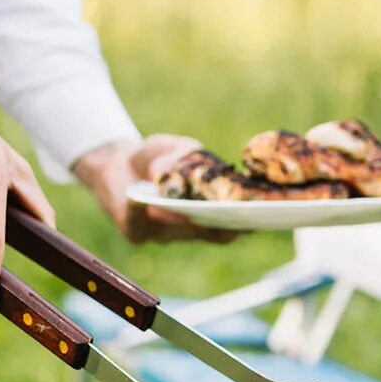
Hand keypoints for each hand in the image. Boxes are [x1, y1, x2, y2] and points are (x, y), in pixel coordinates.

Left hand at [73, 135, 237, 244]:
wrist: (119, 162)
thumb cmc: (159, 157)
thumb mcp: (177, 148)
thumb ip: (181, 155)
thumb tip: (169, 174)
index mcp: (211, 209)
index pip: (236, 220)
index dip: (250, 221)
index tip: (261, 214)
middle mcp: (193, 228)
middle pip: (212, 233)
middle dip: (222, 224)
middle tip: (229, 215)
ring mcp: (166, 233)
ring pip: (175, 230)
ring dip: (177, 216)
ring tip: (179, 203)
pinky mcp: (136, 232)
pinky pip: (137, 224)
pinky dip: (137, 211)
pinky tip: (136, 200)